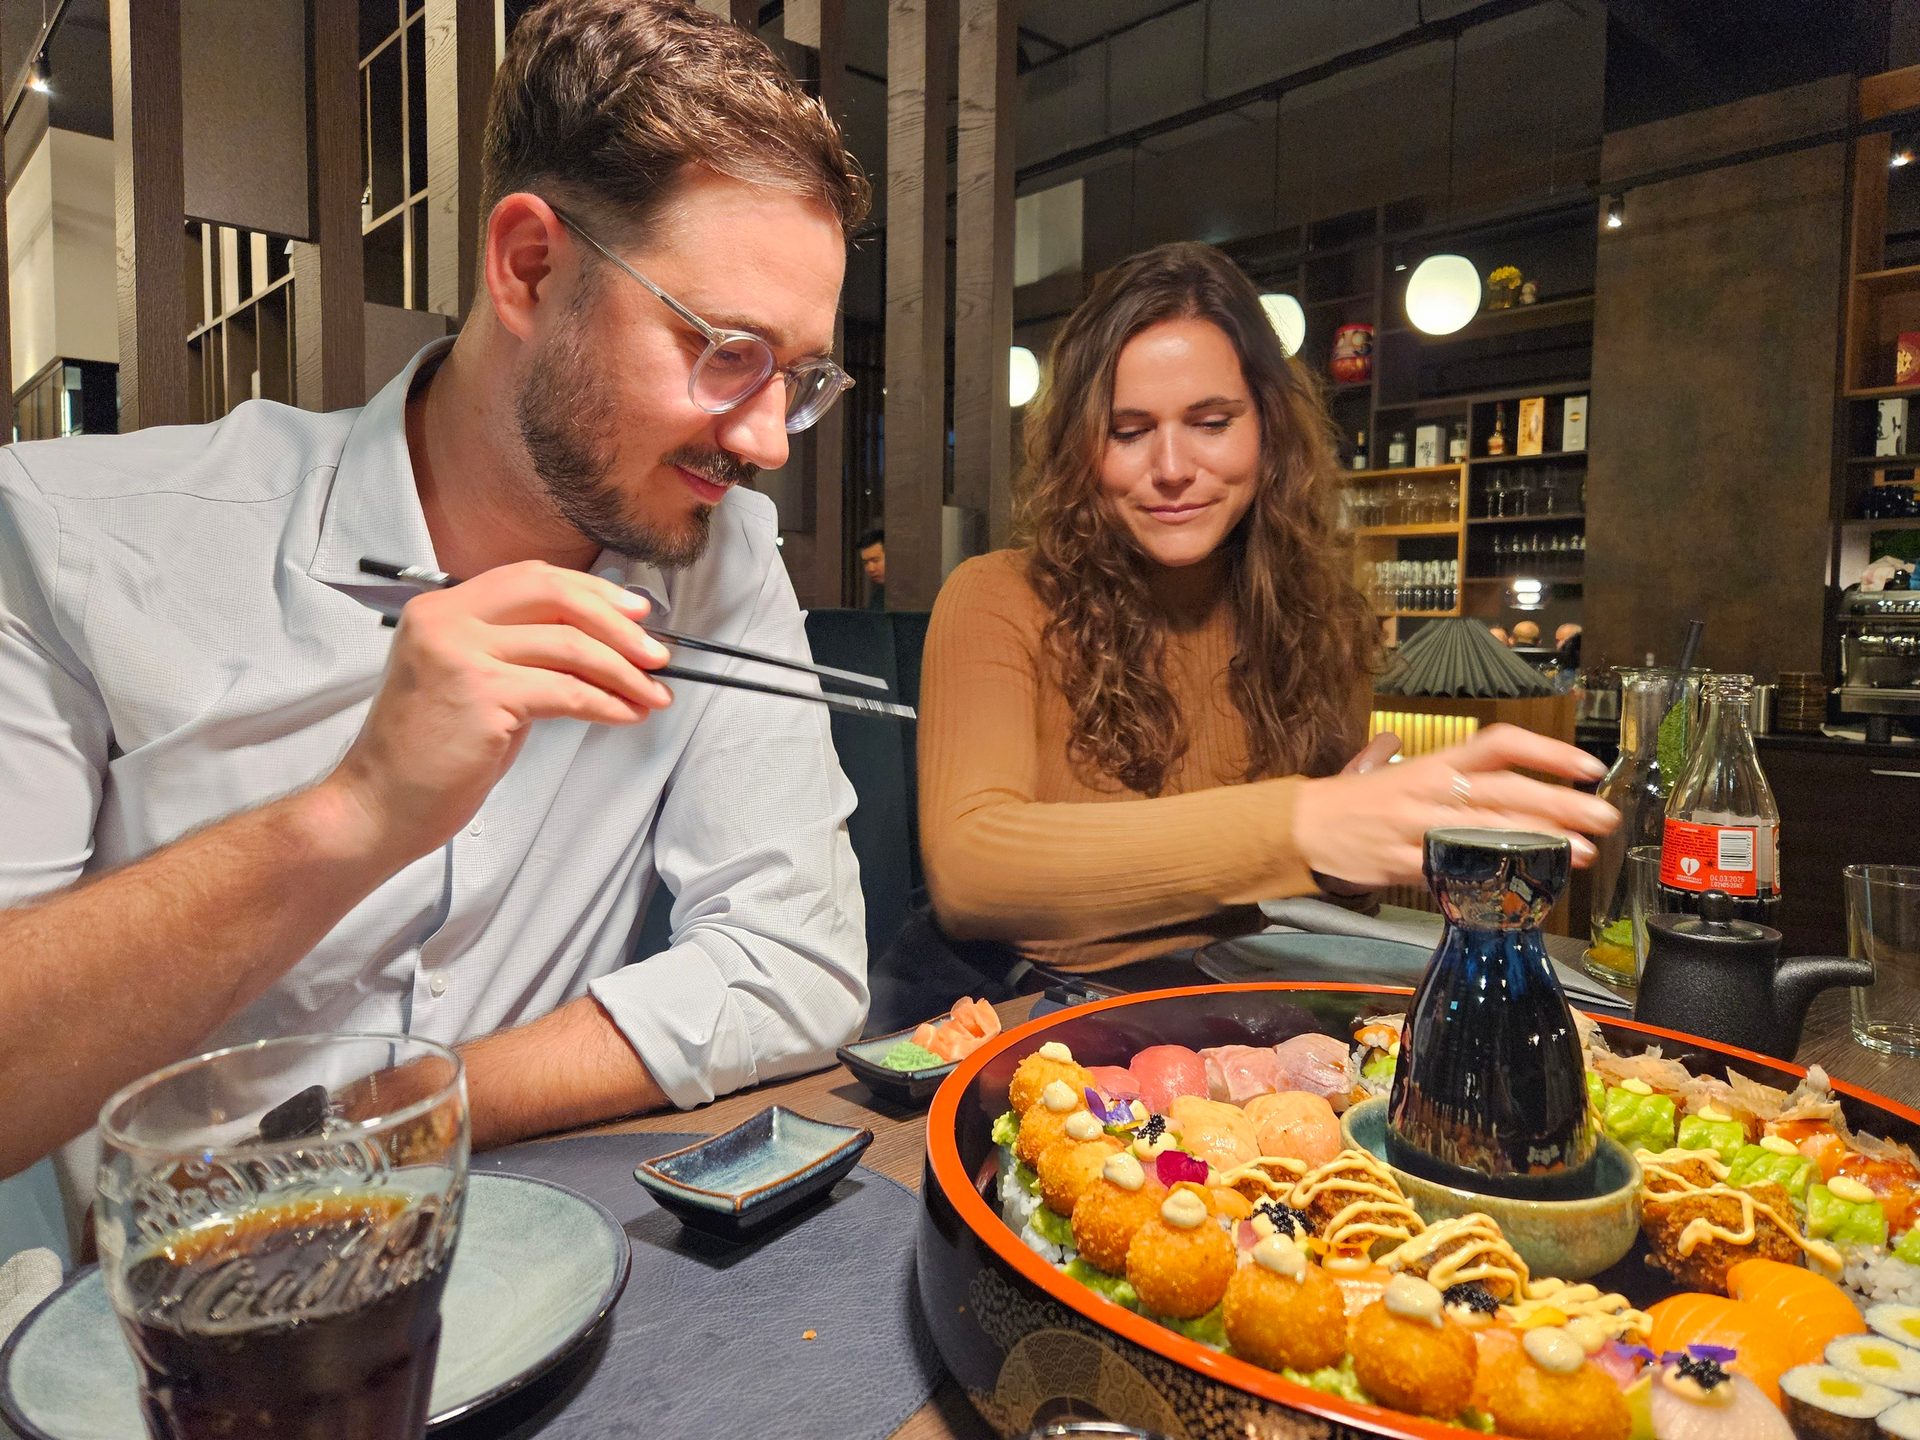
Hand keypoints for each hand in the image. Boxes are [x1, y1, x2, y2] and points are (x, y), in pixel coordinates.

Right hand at [318, 561, 672, 864]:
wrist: (378, 806)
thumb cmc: (430, 752)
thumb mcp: (474, 683)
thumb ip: (522, 653)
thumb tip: (601, 644)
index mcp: (443, 608)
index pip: (532, 578)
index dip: (592, 591)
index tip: (636, 611)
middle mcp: (447, 620)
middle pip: (555, 596)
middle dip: (618, 623)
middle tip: (657, 653)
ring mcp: (461, 654)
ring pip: (570, 646)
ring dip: (625, 671)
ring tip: (654, 694)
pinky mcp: (480, 696)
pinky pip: (566, 692)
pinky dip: (607, 704)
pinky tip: (627, 715)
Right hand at [1293, 723, 1615, 889]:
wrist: (1305, 826)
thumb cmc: (1359, 798)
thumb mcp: (1406, 771)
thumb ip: (1451, 772)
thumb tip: (1501, 771)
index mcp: (1434, 763)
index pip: (1498, 745)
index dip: (1547, 751)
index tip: (1587, 766)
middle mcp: (1431, 790)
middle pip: (1505, 791)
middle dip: (1559, 803)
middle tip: (1603, 816)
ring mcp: (1418, 828)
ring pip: (1486, 832)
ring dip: (1539, 843)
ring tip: (1581, 852)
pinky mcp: (1405, 864)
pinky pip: (1456, 870)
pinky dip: (1491, 876)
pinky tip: (1523, 883)